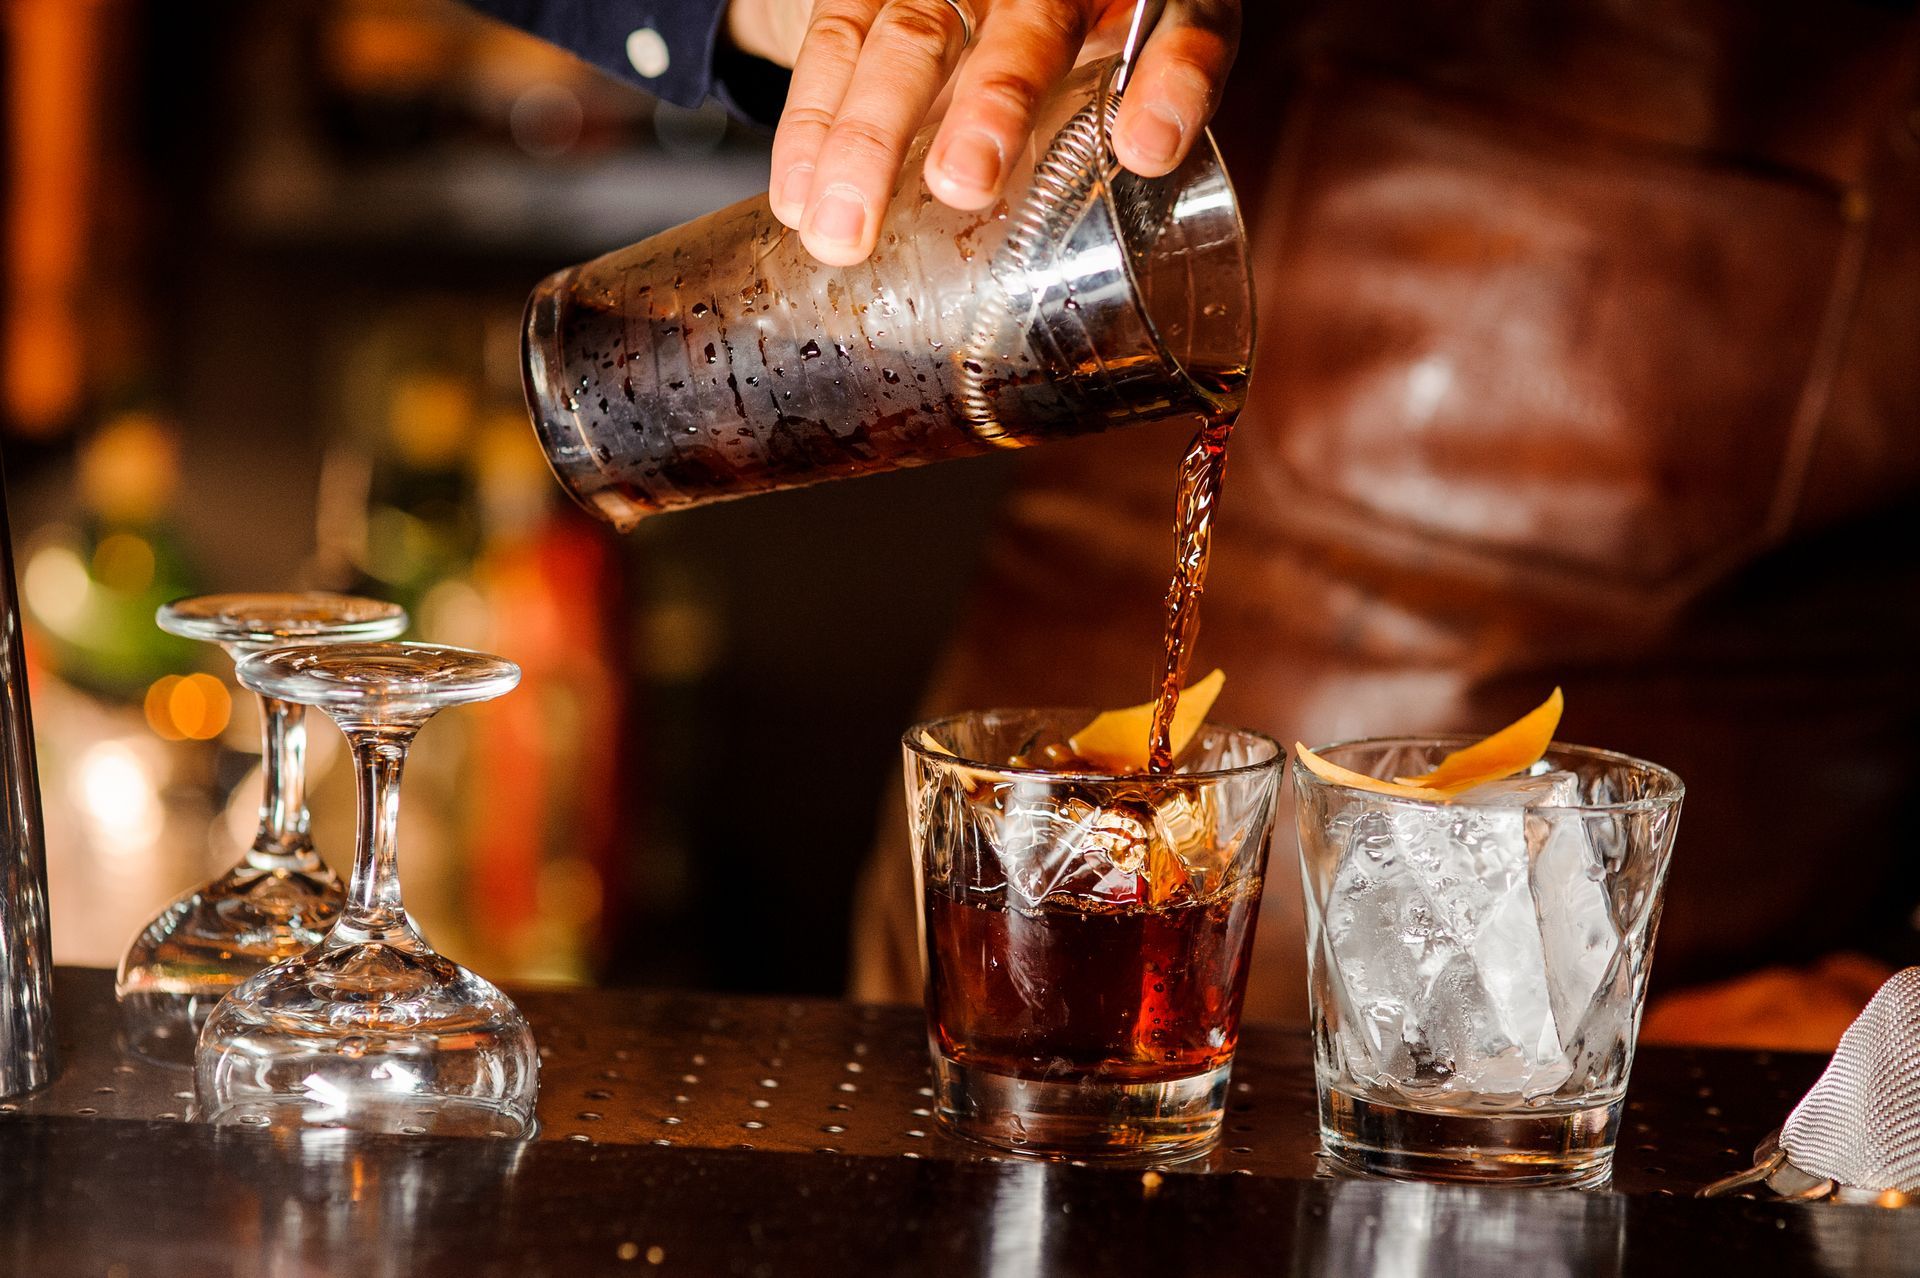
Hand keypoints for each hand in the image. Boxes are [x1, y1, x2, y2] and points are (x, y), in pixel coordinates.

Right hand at [725, 0, 1239, 264]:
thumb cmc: (1066, 90)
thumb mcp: (1110, 127)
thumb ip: (1117, 191)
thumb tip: (1111, 331)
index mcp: (1146, 10)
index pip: (1185, 29)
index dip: (1173, 82)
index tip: (1148, 152)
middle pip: (1030, 25)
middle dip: (993, 102)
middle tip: (963, 183)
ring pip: (910, 35)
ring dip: (871, 136)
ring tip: (842, 234)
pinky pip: (832, 42)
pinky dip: (810, 128)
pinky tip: (798, 201)